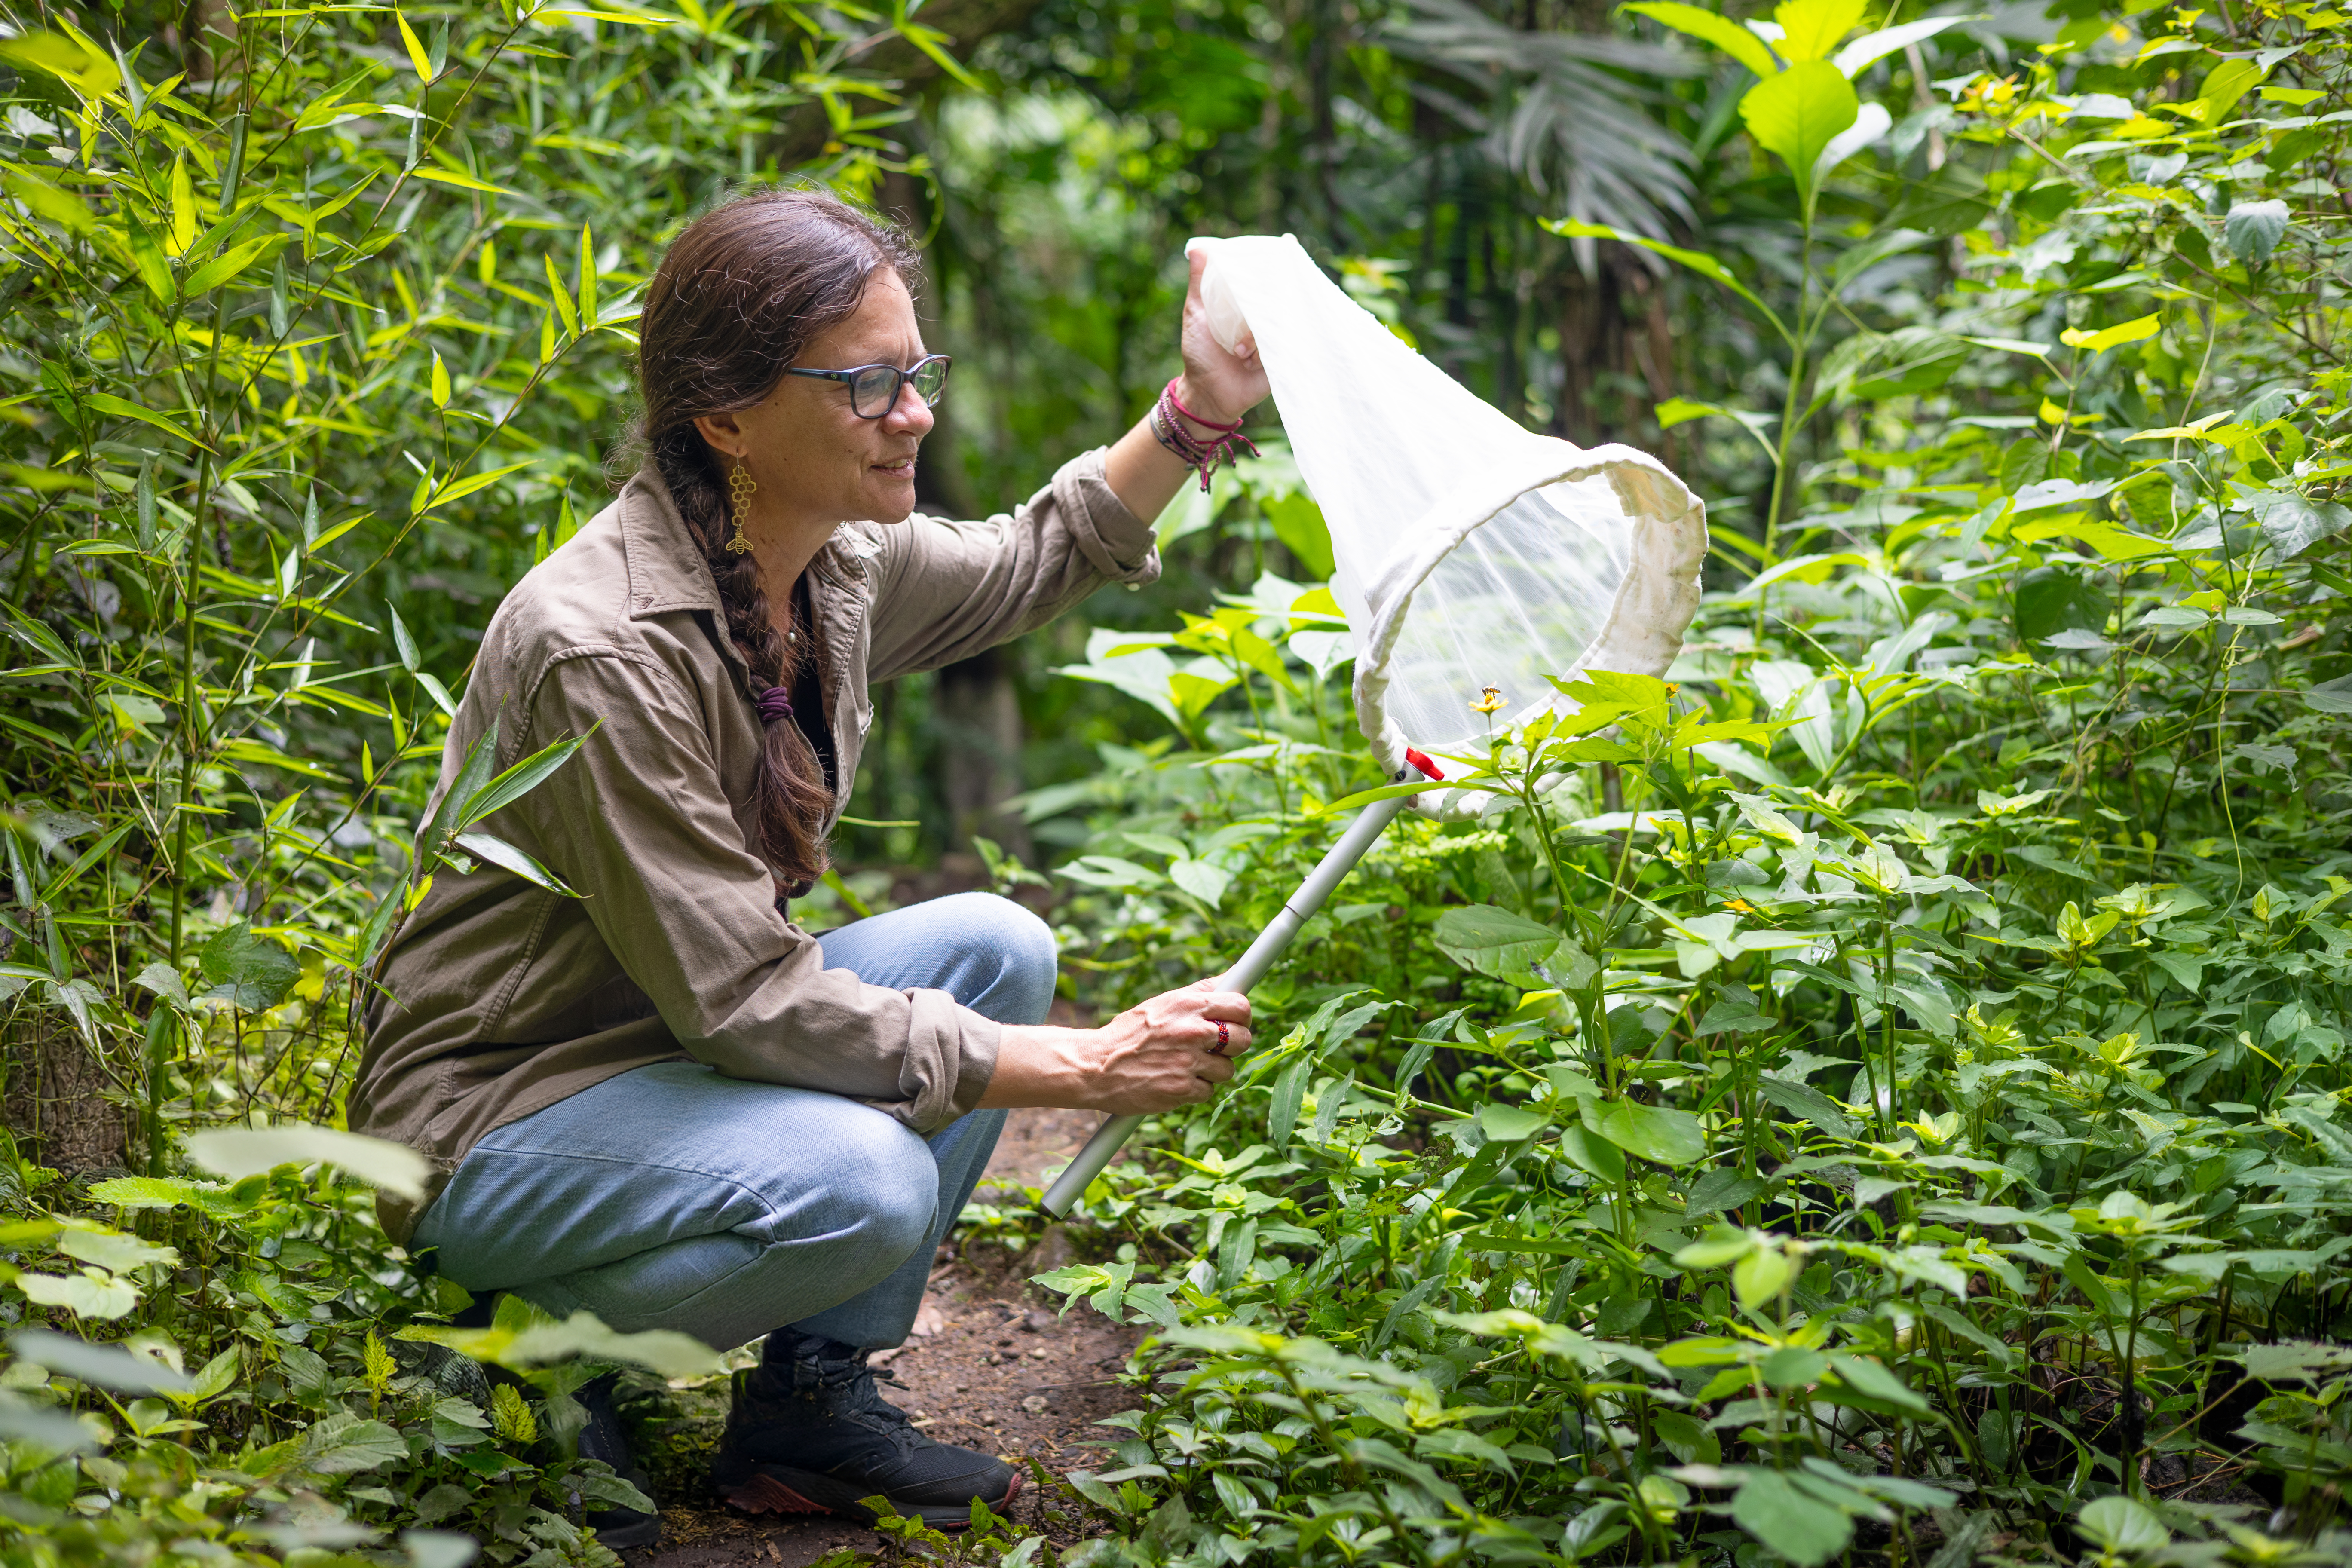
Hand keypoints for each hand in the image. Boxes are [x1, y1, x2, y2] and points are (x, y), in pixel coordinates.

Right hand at [1086, 979, 1253, 1112]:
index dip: (1242, 1016)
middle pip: (1243, 1039)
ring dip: (1211, 1071)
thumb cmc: (1129, 1034)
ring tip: (1184, 1065)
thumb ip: (1199, 992)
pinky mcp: (1182, 1089)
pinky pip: (1208, 1091)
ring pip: (1227, 1069)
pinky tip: (1174, 1081)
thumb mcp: (1162, 1003)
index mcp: (1187, 1005)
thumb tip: (1236, 975)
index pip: (1240, 1006)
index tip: (1234, 1022)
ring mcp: (1188, 1061)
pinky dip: (1194, 1090)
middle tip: (1213, 1048)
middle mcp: (1191, 1031)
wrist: (1094, 1067)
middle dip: (1232, 1046)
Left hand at [1173, 248, 1269, 428]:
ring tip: (1236, 351)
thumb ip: (1199, 282)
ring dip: (1253, 336)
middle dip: (1264, 303)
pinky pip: (1282, 346)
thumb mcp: (1195, 313)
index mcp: (1246, 304)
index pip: (1264, 280)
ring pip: (1279, 322)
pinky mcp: (1282, 359)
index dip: (1270, 269)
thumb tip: (1196, 246)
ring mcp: (1275, 338)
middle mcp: (1264, 318)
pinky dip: (1261, 352)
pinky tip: (1246, 361)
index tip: (1279, 251)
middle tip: (1245, 320)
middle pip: (1277, 298)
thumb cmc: (1199, 353)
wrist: (1207, 394)